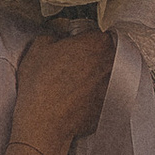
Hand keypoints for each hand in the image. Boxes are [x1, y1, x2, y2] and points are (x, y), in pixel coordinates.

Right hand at [10, 20, 116, 154]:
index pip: (96, 31)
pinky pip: (107, 92)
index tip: (73, 44)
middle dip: (93, 54)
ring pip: (109, 72)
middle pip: (107, 51)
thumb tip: (61, 37)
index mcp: (98, 43)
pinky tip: (80, 97)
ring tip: (77, 82)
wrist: (45, 123)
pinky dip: (97, 93)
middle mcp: (112, 62)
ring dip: (97, 73)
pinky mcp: (112, 104)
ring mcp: (116, 85)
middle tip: (75, 62)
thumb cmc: (41, 84)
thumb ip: (55, 34)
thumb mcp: (39, 47)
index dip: (83, 37)